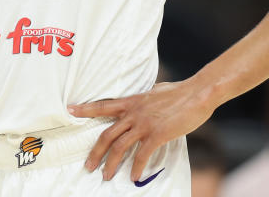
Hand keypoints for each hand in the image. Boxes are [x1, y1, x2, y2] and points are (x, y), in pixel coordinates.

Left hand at [67, 79, 214, 181]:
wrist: (198, 92)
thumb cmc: (180, 92)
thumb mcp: (155, 92)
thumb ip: (144, 100)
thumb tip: (140, 102)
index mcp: (132, 101)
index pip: (103, 105)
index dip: (85, 108)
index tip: (70, 110)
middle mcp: (134, 113)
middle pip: (107, 134)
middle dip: (95, 152)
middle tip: (88, 166)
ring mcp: (144, 124)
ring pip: (119, 147)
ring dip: (111, 164)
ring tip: (107, 176)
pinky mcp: (158, 134)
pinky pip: (142, 154)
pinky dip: (136, 167)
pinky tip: (134, 175)